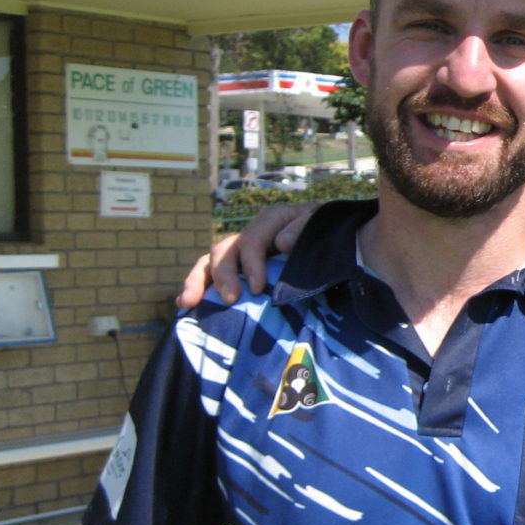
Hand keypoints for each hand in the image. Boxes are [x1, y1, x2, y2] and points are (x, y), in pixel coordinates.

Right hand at [177, 202, 317, 308]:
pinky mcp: (241, 266)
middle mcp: (252, 233)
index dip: (251, 265)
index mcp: (271, 220)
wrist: (337, 237)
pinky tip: (186, 305)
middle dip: (222, 276)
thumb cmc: (330, 231)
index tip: (256, 289)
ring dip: (198, 281)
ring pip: (211, 261)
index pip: (252, 242)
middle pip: (225, 250)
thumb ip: (304, 229)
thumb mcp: (322, 224)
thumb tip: (280, 243)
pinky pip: (213, 274)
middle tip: (230, 300)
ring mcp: (243, 250)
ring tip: (188, 303)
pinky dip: (199, 286)